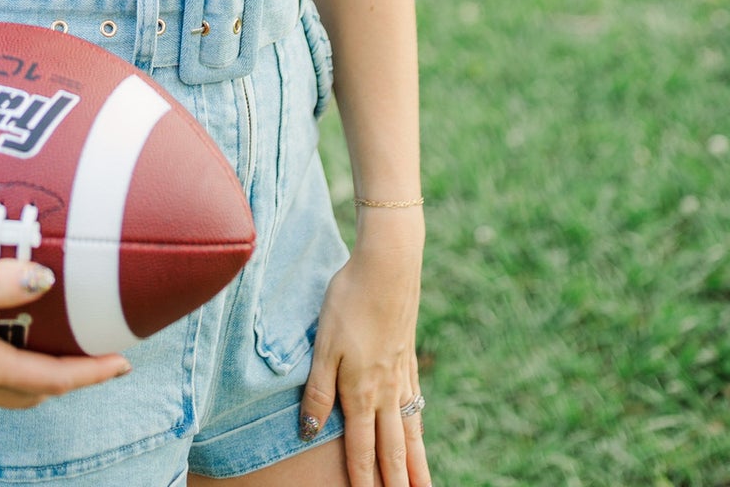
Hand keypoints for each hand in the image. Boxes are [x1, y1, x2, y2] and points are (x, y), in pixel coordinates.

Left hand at [299, 216, 429, 486]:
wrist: (388, 264)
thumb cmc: (349, 301)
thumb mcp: (323, 344)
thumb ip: (317, 390)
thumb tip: (309, 432)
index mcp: (361, 392)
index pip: (361, 451)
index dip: (363, 482)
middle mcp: (386, 392)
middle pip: (393, 451)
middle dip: (397, 484)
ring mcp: (402, 376)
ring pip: (411, 433)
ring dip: (416, 465)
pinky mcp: (408, 358)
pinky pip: (416, 408)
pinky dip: (419, 431)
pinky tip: (419, 435)